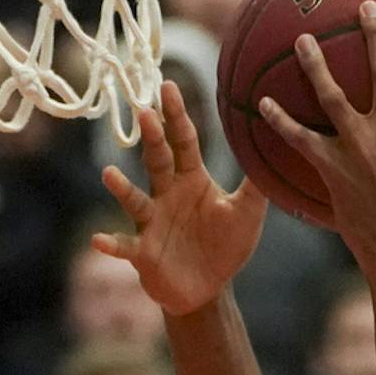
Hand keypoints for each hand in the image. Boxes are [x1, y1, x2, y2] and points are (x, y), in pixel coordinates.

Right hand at [98, 79, 268, 316]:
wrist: (208, 288)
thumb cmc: (225, 246)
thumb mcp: (248, 213)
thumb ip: (257, 184)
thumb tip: (276, 146)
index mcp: (192, 179)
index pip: (184, 140)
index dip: (176, 115)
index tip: (168, 86)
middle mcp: (166, 194)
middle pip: (157, 159)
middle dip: (151, 137)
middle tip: (144, 111)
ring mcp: (151, 221)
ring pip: (135, 199)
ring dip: (122, 188)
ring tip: (109, 174)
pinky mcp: (142, 251)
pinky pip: (124, 246)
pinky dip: (112, 243)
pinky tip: (99, 240)